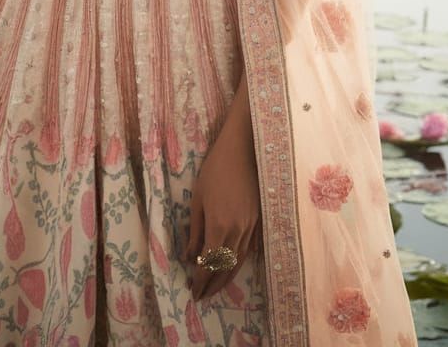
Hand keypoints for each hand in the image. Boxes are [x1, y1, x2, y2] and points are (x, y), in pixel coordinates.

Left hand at [183, 128, 261, 302]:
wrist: (242, 151)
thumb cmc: (214, 170)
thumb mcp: (198, 199)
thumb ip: (194, 230)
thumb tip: (189, 256)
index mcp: (219, 226)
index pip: (209, 263)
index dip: (200, 280)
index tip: (193, 291)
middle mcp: (238, 232)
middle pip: (226, 268)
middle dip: (213, 285)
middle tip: (202, 296)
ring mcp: (251, 227)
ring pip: (239, 262)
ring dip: (227, 278)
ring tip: (215, 288)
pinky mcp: (259, 221)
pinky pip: (249, 249)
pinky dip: (239, 262)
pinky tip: (233, 267)